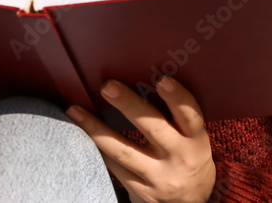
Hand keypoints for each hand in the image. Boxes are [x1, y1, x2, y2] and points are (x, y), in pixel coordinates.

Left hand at [65, 76, 216, 202]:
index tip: (162, 80)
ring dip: (96, 129)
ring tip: (75, 111)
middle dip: (129, 106)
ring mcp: (159, 178)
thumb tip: (147, 80)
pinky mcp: (141, 192)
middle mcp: (180, 159)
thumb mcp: (193, 141)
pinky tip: (80, 135)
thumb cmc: (188, 161)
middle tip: (108, 86)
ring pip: (124, 152)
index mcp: (196, 142)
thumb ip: (177, 118)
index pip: (190, 116)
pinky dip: (97, 149)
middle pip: (153, 129)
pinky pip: (114, 168)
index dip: (177, 98)